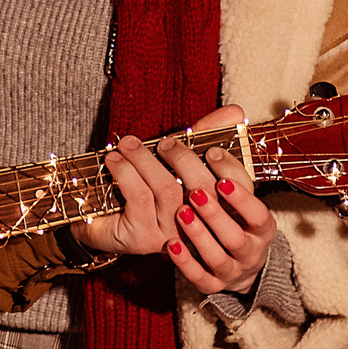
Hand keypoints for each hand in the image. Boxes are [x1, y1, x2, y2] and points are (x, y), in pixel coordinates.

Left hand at [77, 106, 276, 294]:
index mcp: (217, 207)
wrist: (107, 223)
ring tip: (128, 144)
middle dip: (182, 157)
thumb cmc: (151, 188)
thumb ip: (208, 135)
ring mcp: (172, 233)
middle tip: (164, 142)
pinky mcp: (143, 237)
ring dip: (145, 159)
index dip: (230, 166)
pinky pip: (139, 196)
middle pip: (203, 187)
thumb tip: (236, 111)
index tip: (211, 150)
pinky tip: (115, 160)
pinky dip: (126, 172)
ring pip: (167, 189)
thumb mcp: (181, 160)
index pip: (241, 187)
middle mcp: (200, 226)